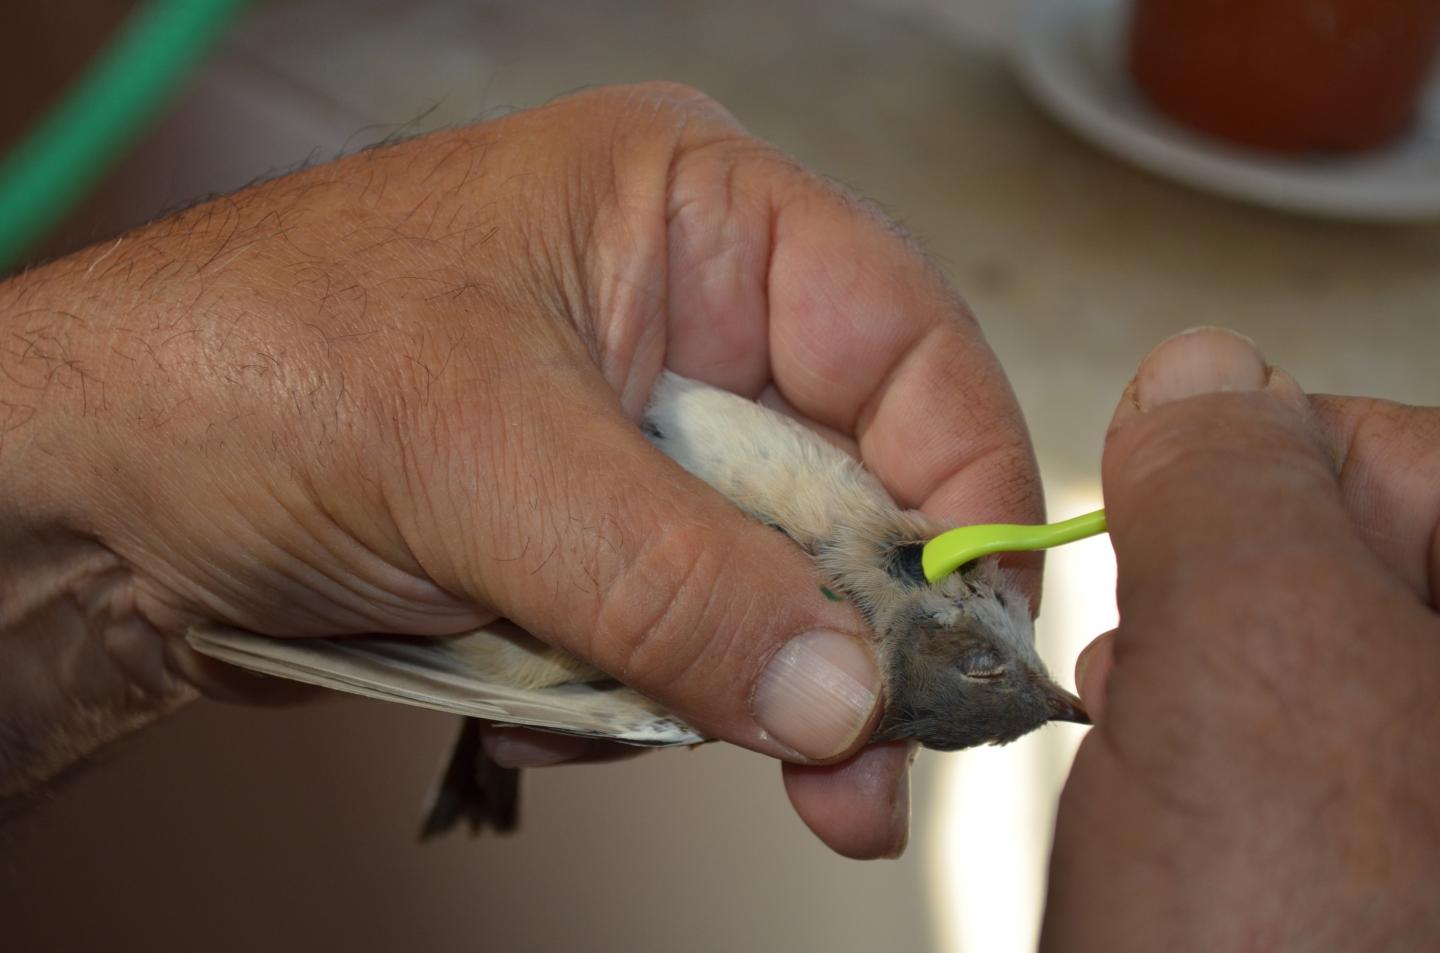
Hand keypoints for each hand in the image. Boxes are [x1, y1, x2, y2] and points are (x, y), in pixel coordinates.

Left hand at [0, 83, 1040, 855]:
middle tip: (855, 771)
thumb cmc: (242, 371)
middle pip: (850, 488)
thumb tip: (843, 692)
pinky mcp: (595, 538)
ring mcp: (640, 440)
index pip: (906, 345)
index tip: (969, 637)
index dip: (959, 494)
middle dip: (832, 636)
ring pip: (766, 589)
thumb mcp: (477, 459)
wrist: (90, 488)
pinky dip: (621, 698)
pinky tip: (516, 689)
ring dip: (697, 681)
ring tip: (573, 699)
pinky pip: (683, 642)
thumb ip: (676, 581)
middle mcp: (688, 320)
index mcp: (694, 214)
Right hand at [1043, 328, 1439, 947]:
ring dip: (1198, 676)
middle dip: (1218, 588)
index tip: (1166, 505)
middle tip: (1157, 660)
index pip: (1413, 457)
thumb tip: (1205, 375)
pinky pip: (1279, 755)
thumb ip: (1235, 480)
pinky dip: (1202, 754)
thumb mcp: (1253, 664)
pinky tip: (1162, 800)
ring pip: (1303, 662)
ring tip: (1148, 742)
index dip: (1265, 462)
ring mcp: (1410, 811)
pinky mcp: (1362, 867)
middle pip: (1356, 564)